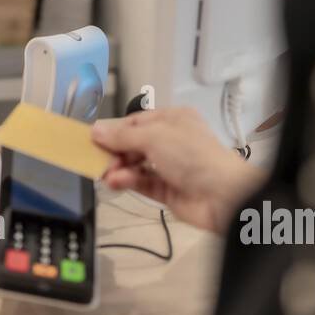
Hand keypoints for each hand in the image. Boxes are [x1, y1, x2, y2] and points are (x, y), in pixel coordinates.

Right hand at [91, 108, 267, 232]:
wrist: (223, 195)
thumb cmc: (193, 155)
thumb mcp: (154, 137)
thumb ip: (122, 135)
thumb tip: (96, 130)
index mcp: (172, 119)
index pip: (135, 122)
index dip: (114, 130)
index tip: (91, 139)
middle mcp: (171, 141)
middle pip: (133, 144)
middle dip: (114, 152)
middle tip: (97, 160)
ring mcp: (170, 167)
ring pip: (135, 165)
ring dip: (119, 169)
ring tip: (107, 174)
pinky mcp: (167, 190)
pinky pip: (142, 183)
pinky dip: (128, 182)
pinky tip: (117, 183)